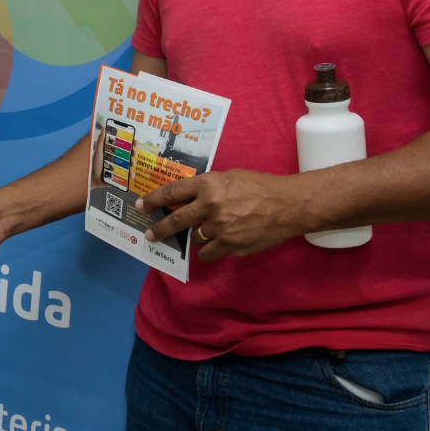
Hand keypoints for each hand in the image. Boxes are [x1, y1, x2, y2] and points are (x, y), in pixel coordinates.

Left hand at [137, 169, 302, 261]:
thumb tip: (186, 198)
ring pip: (194, 238)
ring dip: (197, 236)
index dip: (154, 200)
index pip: (173, 192)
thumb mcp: (229, 177)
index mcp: (208, 184)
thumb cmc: (259, 186)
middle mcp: (210, 206)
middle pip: (176, 220)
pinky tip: (218, 243)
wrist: (287, 205)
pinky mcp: (230, 245)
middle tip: (151, 234)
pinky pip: (208, 253)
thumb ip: (207, 187)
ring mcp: (219, 228)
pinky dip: (210, 250)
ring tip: (208, 231)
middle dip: (161, 228)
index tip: (142, 206)